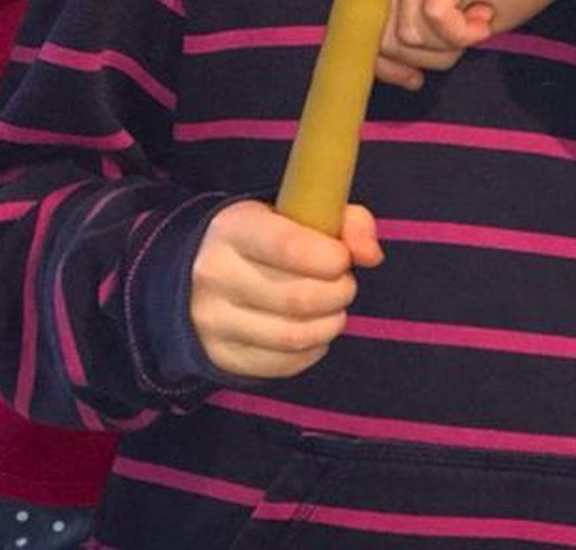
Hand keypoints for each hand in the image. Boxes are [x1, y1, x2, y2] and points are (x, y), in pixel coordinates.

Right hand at [190, 201, 381, 378]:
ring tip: (333, 309)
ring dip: (330, 324)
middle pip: (298, 297)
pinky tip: (313, 330)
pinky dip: (313, 349)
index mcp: (233, 228)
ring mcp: (213, 320)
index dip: (332, 257)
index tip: (344, 258)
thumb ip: (345, 221)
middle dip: (338, 293)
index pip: (290, 247)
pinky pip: (283, 364)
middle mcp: (215, 274)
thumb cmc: (265, 239)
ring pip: (293, 336)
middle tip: (344, 284)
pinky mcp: (221, 355)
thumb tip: (371, 255)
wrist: (204, 274)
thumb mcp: (297, 213)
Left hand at [375, 0, 575, 91]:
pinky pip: (437, 14)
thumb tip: (394, 72)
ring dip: (453, 43)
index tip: (415, 79)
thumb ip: (422, 40)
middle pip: (385, 37)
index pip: (361, 27)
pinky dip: (464, 32)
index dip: (384, 64)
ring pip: (411, 31)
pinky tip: (487, 15)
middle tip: (468, 37)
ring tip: (481, 19)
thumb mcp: (460, 26)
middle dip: (429, 56)